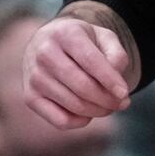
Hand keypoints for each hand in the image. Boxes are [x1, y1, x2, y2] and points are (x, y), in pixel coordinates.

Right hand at [23, 13, 135, 128]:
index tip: (124, 93)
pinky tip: (89, 114)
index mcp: (65, 33)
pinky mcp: (30, 97)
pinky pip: (60, 120)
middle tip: (122, 103)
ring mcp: (34, 77)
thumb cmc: (81, 41)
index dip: (110, 80)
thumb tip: (117, 84)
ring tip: (110, 106)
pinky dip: (80, 122)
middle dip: (107, 99)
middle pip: (83, 86)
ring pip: (73, 104)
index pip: (91, 61)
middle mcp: (45, 53)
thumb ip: (117, 55)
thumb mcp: (103, 37)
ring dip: (98, 110)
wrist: (47, 42)